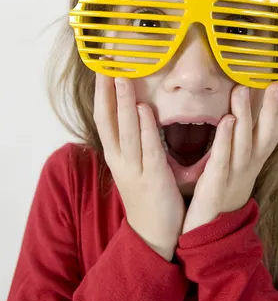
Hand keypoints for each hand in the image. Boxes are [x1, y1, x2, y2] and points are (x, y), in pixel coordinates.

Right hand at [94, 57, 185, 261]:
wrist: (153, 235)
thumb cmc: (146, 195)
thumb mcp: (134, 165)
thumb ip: (134, 141)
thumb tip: (137, 111)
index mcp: (116, 155)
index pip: (104, 118)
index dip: (101, 93)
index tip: (101, 69)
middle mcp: (120, 159)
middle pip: (108, 120)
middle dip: (107, 92)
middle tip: (106, 65)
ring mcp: (134, 169)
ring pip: (125, 131)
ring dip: (122, 103)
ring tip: (121, 78)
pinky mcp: (153, 178)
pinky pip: (148, 148)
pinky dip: (145, 128)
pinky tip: (143, 109)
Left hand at [181, 82, 277, 234]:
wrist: (210, 235)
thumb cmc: (222, 196)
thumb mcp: (236, 169)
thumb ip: (240, 145)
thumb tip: (240, 117)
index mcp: (253, 162)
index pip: (270, 133)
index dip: (276, 109)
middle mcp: (248, 167)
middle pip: (264, 135)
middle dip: (270, 108)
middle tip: (275, 82)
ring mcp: (233, 176)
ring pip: (243, 142)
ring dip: (244, 115)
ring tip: (243, 89)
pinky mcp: (214, 185)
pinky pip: (222, 159)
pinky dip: (225, 139)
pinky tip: (226, 121)